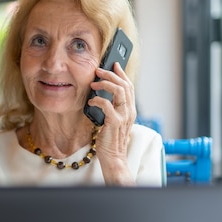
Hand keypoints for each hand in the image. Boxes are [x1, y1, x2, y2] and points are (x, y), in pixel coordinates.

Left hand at [87, 62, 135, 184]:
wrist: (113, 157)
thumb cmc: (110, 139)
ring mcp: (123, 116)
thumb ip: (112, 107)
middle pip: (125, 85)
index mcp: (130, 109)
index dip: (122, 73)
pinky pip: (107, 105)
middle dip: (111, 74)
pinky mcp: (114, 122)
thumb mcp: (113, 120)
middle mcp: (129, 111)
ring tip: (94, 84)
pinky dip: (98, 100)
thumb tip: (102, 93)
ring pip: (119, 91)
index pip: (129, 86)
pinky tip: (91, 101)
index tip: (114, 64)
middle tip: (98, 70)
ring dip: (105, 84)